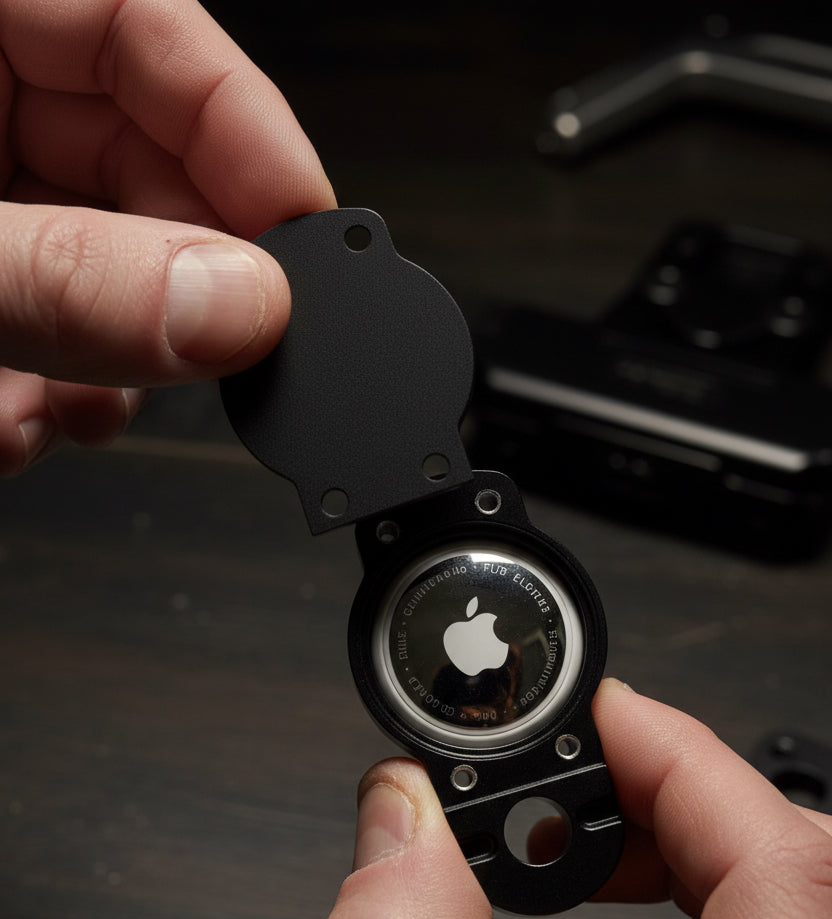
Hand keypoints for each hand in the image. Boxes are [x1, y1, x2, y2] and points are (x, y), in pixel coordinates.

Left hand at [0, 0, 334, 471]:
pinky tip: (19, 423)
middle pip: (138, 166)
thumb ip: (72, 277)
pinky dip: (40, 390)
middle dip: (174, 289)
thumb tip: (234, 306)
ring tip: (80, 411)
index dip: (244, 124)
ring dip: (105, 366)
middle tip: (213, 355)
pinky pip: (39, 319)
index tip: (307, 232)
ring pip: (96, 265)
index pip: (146, 26)